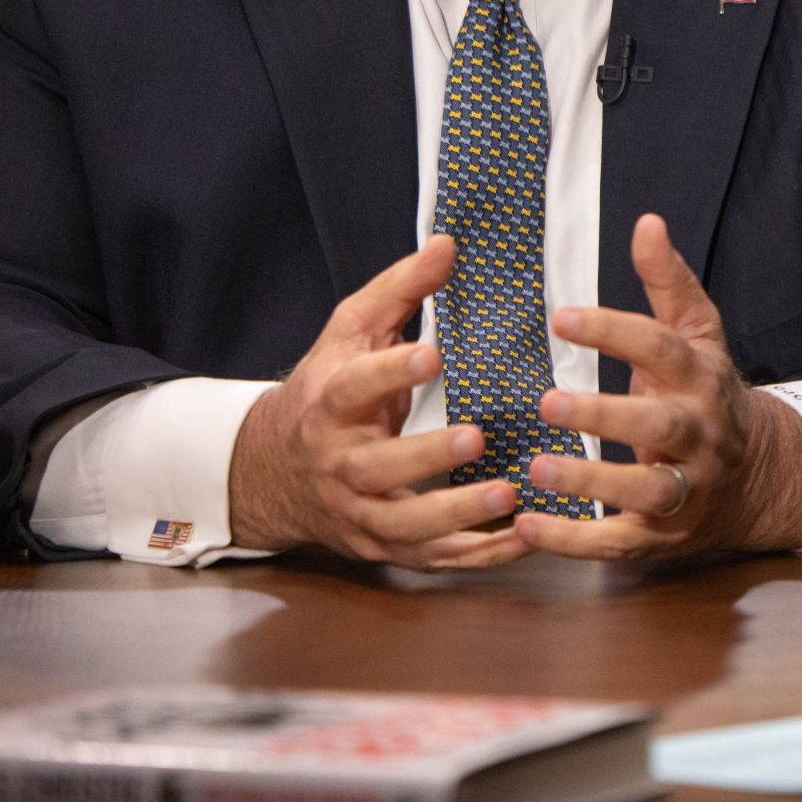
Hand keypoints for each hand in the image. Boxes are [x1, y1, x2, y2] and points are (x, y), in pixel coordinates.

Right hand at [227, 237, 526, 570]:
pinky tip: (525, 538)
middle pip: (376, 468)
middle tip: (477, 436)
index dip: (390, 372)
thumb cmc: (330, 385)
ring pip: (402, 525)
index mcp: (329, 402)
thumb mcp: (351, 329)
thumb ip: (400, 288)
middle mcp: (339, 463)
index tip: (432, 354)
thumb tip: (448, 243)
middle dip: (425, 456)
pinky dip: (477, 554)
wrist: (276, 468)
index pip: (354, 386)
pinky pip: (431, 557)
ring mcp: (358, 511)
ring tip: (510, 493)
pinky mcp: (382, 545)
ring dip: (456, 514)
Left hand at [509, 214, 801, 559]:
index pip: (661, 350)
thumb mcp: (697, 334)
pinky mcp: (666, 533)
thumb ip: (667, 282)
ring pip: (647, 492)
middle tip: (547, 401)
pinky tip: (528, 527)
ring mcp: (687, 489)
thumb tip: (646, 222)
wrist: (757, 476)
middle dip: (605, 416)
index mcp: (700, 379)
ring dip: (591, 484)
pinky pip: (622, 542)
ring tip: (537, 469)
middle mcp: (699, 435)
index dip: (614, 332)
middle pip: (659, 427)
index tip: (561, 317)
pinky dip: (576, 541)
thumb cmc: (706, 394)